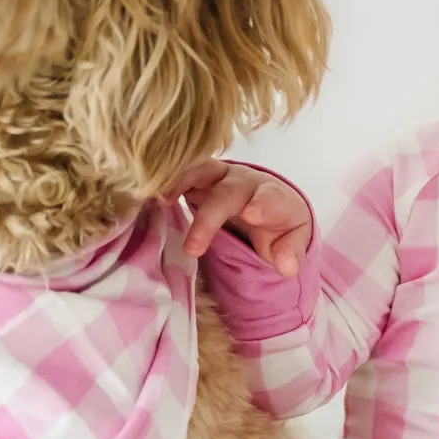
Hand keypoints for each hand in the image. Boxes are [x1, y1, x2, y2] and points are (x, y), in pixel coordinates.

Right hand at [165, 160, 311, 278]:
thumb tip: (287, 267)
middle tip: (193, 249)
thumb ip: (290, 252)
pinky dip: (164, 180)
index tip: (252, 213)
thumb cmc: (278, 223)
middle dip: (209, 217)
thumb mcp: (292, 238)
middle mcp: (244, 182)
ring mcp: (218, 176)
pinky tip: (146, 193)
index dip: (262, 204)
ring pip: (200, 171)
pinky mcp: (196, 177)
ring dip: (180, 183)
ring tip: (160, 202)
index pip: (271, 198)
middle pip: (227, 193)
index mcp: (273, 197)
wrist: (266, 200)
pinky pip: (179, 173)